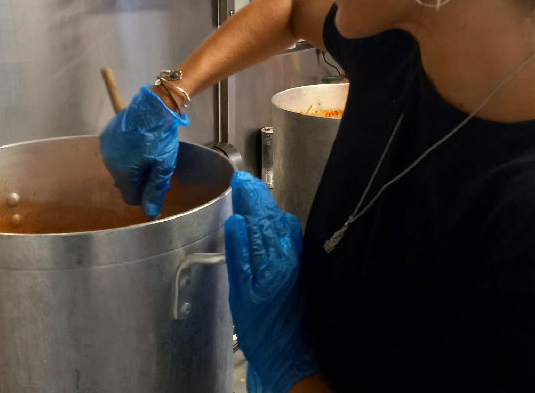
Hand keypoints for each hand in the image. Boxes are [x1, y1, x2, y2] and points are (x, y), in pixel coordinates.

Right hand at [99, 85, 187, 218]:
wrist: (154, 104)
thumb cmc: (160, 137)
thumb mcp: (163, 166)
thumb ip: (154, 191)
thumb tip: (150, 215)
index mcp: (122, 173)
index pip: (130, 197)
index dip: (145, 193)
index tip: (156, 182)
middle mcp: (109, 162)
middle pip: (124, 182)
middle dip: (139, 178)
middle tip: (156, 165)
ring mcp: (106, 147)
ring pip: (120, 167)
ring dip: (132, 164)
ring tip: (148, 151)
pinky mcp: (106, 134)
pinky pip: (116, 152)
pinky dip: (126, 152)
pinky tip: (138, 141)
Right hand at [225, 172, 319, 392]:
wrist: (289, 355)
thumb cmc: (261, 328)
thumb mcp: (241, 294)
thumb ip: (238, 254)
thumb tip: (235, 219)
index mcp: (272, 255)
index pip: (259, 215)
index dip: (248, 195)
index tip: (238, 180)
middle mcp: (288, 251)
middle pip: (271, 214)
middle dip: (257, 195)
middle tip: (243, 182)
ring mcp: (295, 257)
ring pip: (280, 222)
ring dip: (266, 206)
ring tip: (252, 195)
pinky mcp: (299, 266)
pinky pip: (287, 234)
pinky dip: (275, 221)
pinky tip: (269, 221)